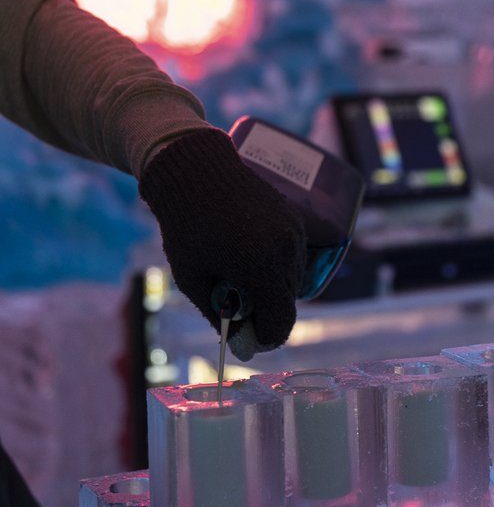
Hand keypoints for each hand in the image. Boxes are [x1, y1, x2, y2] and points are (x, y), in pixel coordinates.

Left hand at [139, 129, 306, 359]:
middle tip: (236, 304)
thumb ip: (218, 313)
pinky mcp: (294, 216)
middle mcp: (285, 251)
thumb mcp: (192, 277)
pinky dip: (279, 265)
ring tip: (241, 275)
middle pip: (287, 302)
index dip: (265, 337)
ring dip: (273, 287)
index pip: (281, 322)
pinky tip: (251, 255)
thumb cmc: (185, 225)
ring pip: (293, 278)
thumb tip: (239, 339)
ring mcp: (294, 231)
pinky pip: (295, 255)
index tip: (248, 336)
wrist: (195, 168)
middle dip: (266, 310)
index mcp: (260, 268)